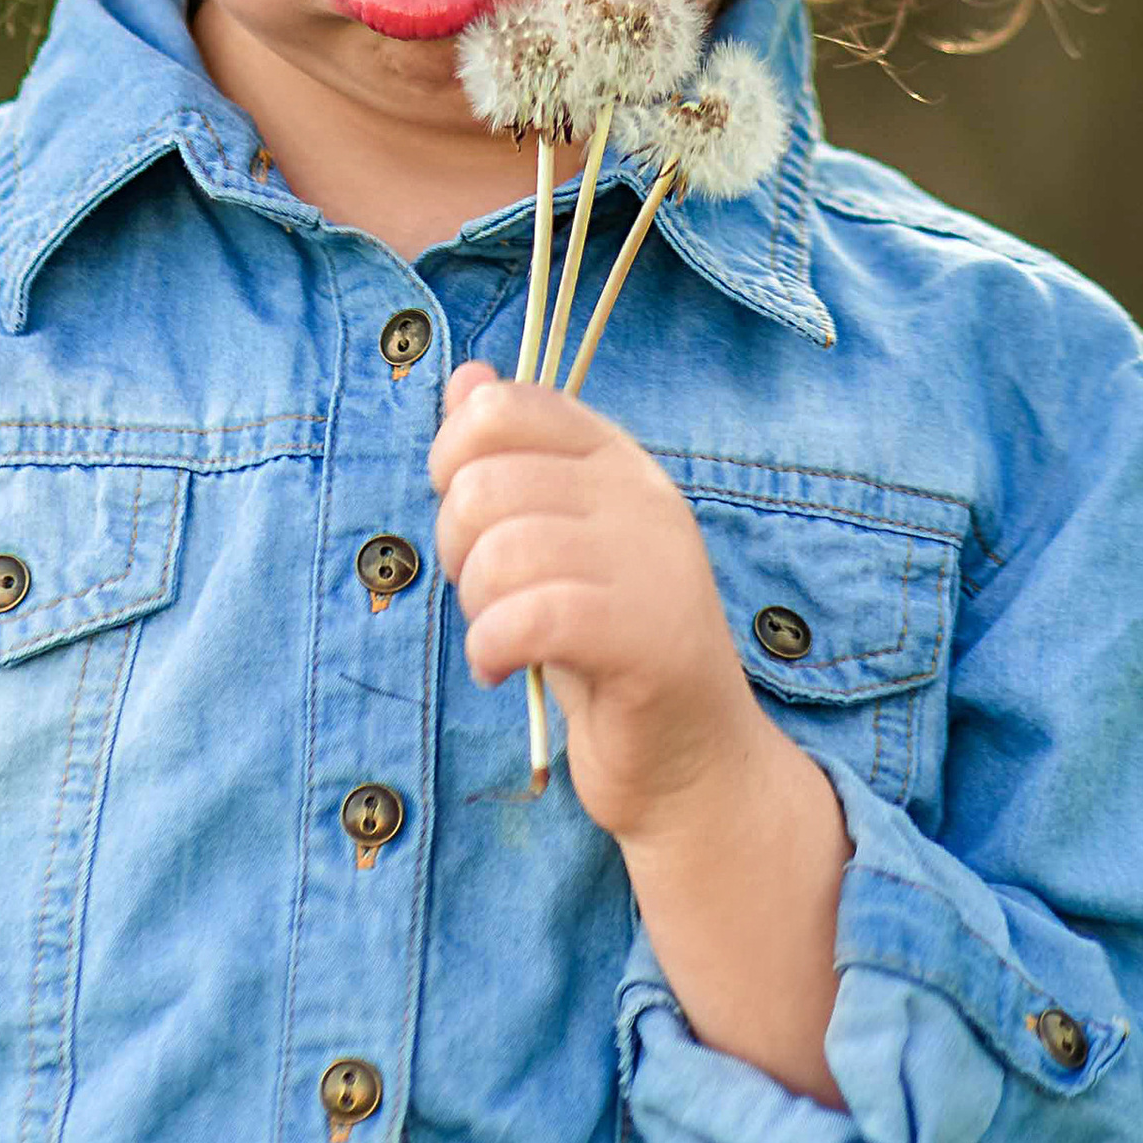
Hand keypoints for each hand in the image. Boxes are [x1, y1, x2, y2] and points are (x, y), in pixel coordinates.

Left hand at [429, 360, 853, 1104]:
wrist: (691, 764)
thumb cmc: (606, 649)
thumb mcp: (553, 541)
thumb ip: (512, 459)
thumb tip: (464, 377)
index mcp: (617, 458)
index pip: (504, 405)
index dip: (451, 456)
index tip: (468, 520)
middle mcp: (641, 495)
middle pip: (484, 481)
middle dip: (456, 547)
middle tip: (485, 596)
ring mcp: (654, 564)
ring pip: (501, 550)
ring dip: (475, 605)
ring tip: (501, 633)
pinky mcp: (649, 637)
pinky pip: (530, 616)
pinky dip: (491, 646)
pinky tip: (499, 668)